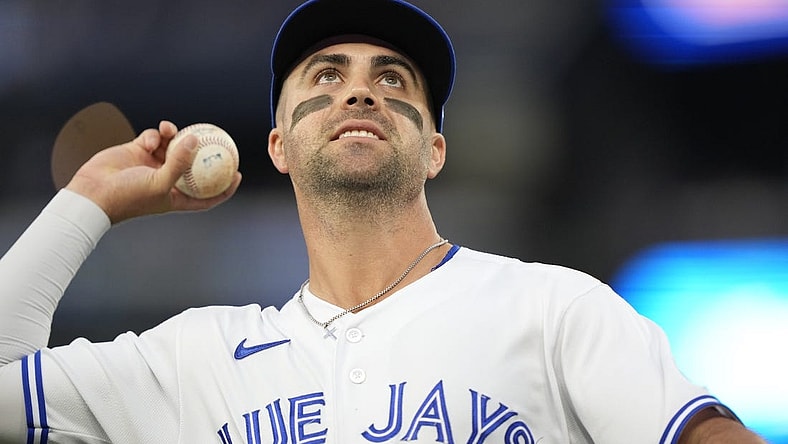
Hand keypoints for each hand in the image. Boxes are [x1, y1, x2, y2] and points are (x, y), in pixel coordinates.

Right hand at [65, 120, 241, 223]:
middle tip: (217, 139)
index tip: (238, 174)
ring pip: (172, 146)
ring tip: (173, 131)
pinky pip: (153, 138)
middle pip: (192, 166)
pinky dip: (155, 134)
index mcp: (175, 196)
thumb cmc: (128, 197)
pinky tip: (155, 134)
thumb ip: (179, 162)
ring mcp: (152, 165)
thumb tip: (194, 140)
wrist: (93, 192)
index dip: (224, 187)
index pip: (207, 195)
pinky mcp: (137, 151)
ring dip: (175, 137)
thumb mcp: (159, 183)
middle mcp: (166, 180)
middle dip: (204, 153)